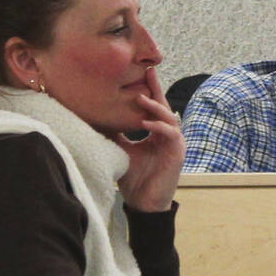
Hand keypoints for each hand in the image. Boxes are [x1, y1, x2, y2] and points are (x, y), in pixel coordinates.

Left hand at [114, 67, 183, 212]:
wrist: (144, 204)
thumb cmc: (134, 179)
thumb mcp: (121, 150)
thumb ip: (116, 133)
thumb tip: (98, 116)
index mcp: (157, 133)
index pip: (154, 108)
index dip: (149, 90)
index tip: (140, 73)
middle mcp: (168, 135)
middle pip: (164, 106)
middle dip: (156, 88)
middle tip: (148, 71)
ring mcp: (175, 143)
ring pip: (168, 118)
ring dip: (155, 107)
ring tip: (141, 98)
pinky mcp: (177, 153)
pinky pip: (170, 134)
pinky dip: (158, 127)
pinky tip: (146, 123)